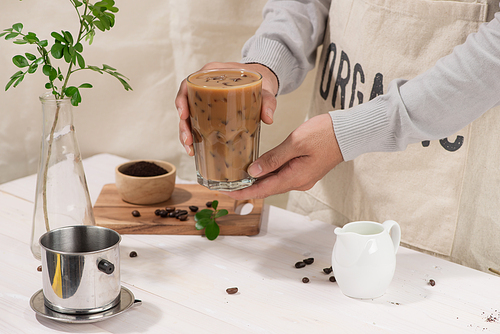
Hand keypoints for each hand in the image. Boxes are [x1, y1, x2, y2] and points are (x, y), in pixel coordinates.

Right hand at [175, 62, 278, 155]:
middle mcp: (204, 86)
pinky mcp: (208, 112)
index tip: (184, 115)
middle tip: (188, 139)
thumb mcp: (264, 91)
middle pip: (184, 104)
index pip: (188, 85)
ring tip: (190, 149)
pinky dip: (194, 136)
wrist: (263, 85)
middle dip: (183, 124)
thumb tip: (269, 119)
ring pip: (188, 116)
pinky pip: (196, 123)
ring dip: (186, 133)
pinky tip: (195, 149)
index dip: (182, 100)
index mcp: (211, 74)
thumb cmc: (259, 83)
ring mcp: (205, 100)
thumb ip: (267, 102)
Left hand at [223, 113, 343, 199]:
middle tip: (227, 184)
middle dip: (247, 188)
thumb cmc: (325, 134)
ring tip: (238, 177)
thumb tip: (253, 172)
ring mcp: (302, 177)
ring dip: (257, 182)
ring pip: (274, 182)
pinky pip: (282, 176)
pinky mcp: (304, 171)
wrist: (348, 133)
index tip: (227, 192)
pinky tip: (259, 168)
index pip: (263, 190)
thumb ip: (273, 158)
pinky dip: (268, 174)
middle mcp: (298, 182)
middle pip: (267, 189)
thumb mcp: (295, 143)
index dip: (243, 192)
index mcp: (295, 177)